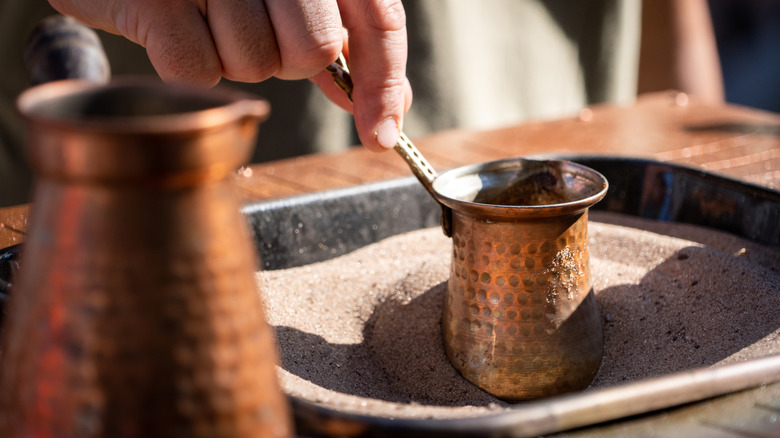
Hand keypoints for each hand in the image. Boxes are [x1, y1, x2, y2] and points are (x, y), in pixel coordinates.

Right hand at [47, 0, 412, 150]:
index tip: (381, 136)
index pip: (378, 17)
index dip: (383, 83)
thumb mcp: (292, 4)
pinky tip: (177, 27)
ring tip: (210, 20)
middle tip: (256, 32)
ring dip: (233, 58)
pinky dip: (188, 64)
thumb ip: (347, 41)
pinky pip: (198, 69)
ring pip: (256, 63)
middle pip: (315, 49)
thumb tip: (392, 102)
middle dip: (288, 61)